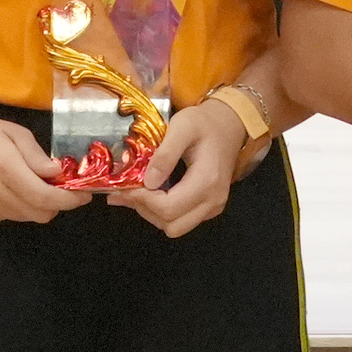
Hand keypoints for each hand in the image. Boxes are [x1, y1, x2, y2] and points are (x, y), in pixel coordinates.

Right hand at [0, 112, 88, 228]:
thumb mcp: (14, 132)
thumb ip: (36, 155)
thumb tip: (58, 173)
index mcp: (4, 167)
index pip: (44, 196)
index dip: (69, 200)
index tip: (84, 194)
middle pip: (40, 213)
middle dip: (59, 204)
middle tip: (65, 189)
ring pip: (27, 218)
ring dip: (41, 206)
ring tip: (39, 186)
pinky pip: (12, 217)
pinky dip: (23, 207)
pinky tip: (17, 190)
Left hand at [113, 98, 248, 238]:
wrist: (227, 126)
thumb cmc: (204, 123)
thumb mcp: (182, 126)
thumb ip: (165, 154)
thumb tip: (149, 182)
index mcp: (207, 181)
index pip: (169, 207)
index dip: (142, 200)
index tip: (124, 187)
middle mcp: (213, 200)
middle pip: (171, 224)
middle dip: (145, 209)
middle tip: (126, 191)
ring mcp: (213, 207)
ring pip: (175, 227)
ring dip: (152, 213)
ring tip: (135, 192)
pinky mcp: (209, 208)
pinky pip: (182, 221)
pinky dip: (162, 212)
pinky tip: (151, 194)